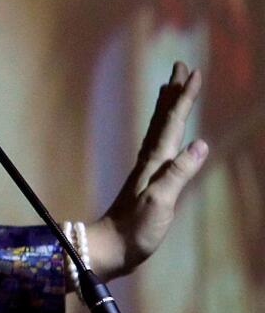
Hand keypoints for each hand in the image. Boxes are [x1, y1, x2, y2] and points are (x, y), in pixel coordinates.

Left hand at [86, 62, 207, 279]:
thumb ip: (180, 173)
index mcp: (155, 161)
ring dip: (167, 106)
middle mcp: (150, 160)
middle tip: (181, 65)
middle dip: (174, 91)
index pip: (173, 122)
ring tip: (171, 87)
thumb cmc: (136, 228)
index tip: (194, 72)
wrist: (112, 247)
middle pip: (163, 117)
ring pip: (159, 128)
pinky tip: (169, 134)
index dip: (185, 97)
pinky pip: (159, 144)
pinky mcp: (148, 181)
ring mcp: (147, 169)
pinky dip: (165, 130)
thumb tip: (201, 143)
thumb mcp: (161, 201)